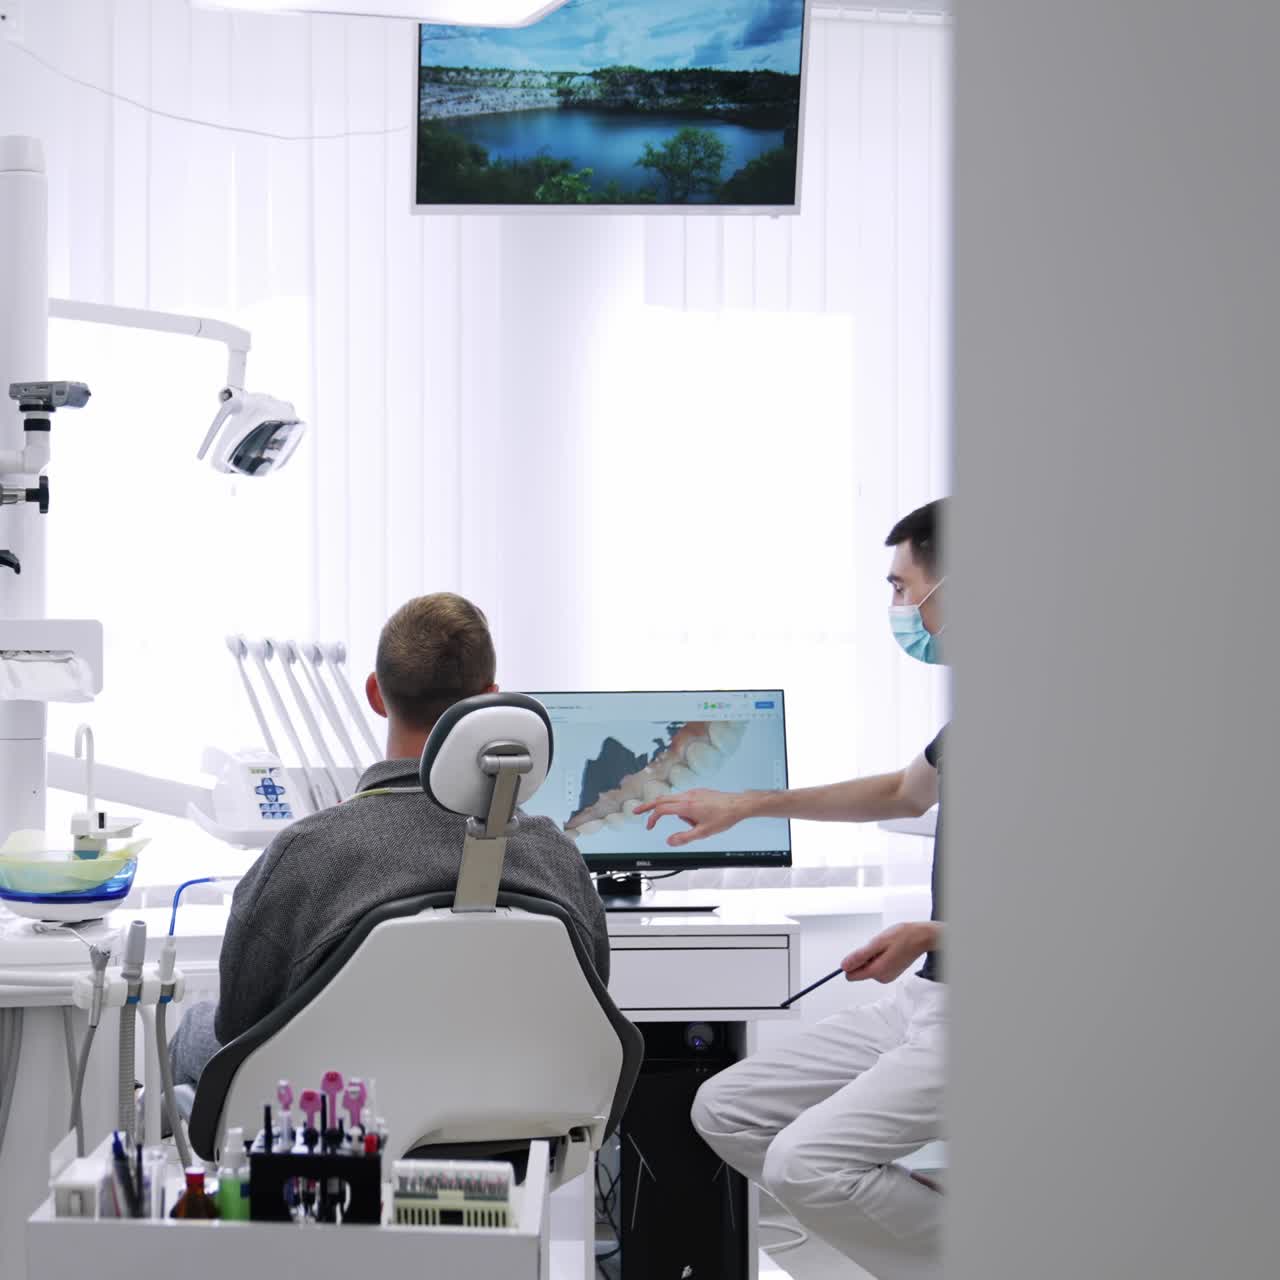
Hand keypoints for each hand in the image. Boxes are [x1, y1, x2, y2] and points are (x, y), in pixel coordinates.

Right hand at [633, 789, 749, 846]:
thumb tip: (669, 841)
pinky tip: (700, 817)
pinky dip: (684, 808)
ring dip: (676, 812)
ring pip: (674, 800)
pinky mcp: (699, 792)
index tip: (649, 827)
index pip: (662, 809)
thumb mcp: (703, 833)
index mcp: (686, 806)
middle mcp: (688, 796)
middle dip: (648, 806)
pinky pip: (685, 799)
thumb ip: (684, 837)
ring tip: (698, 824)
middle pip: (661, 799)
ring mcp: (693, 792)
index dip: (652, 818)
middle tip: (637, 811)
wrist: (738, 805)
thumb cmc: (723, 818)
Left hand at [841, 923, 938, 983]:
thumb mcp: (877, 942)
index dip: (851, 963)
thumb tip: (843, 966)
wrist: (921, 937)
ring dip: (872, 956)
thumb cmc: (902, 936)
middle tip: (877, 947)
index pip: (851, 976)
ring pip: (868, 967)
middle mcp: (882, 978)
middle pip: (859, 971)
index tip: (860, 952)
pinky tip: (888, 950)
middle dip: (864, 958)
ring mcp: (887, 976)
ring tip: (885, 947)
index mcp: (877, 971)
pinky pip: (876, 966)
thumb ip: (859, 956)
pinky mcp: (890, 973)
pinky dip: (878, 957)